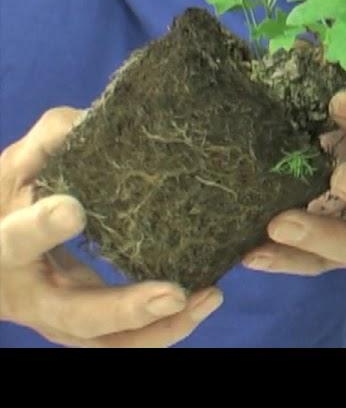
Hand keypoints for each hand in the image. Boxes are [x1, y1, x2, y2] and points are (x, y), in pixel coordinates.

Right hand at [0, 107, 222, 346]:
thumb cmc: (10, 199)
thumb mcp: (18, 166)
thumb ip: (51, 141)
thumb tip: (91, 120)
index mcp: (3, 251)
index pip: (15, 243)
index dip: (40, 229)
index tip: (74, 209)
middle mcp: (29, 299)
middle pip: (74, 317)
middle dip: (125, 308)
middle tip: (174, 294)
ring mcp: (59, 320)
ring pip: (108, 343)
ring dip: (160, 329)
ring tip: (207, 298)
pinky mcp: (86, 328)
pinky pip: (124, 342)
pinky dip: (163, 330)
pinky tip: (199, 304)